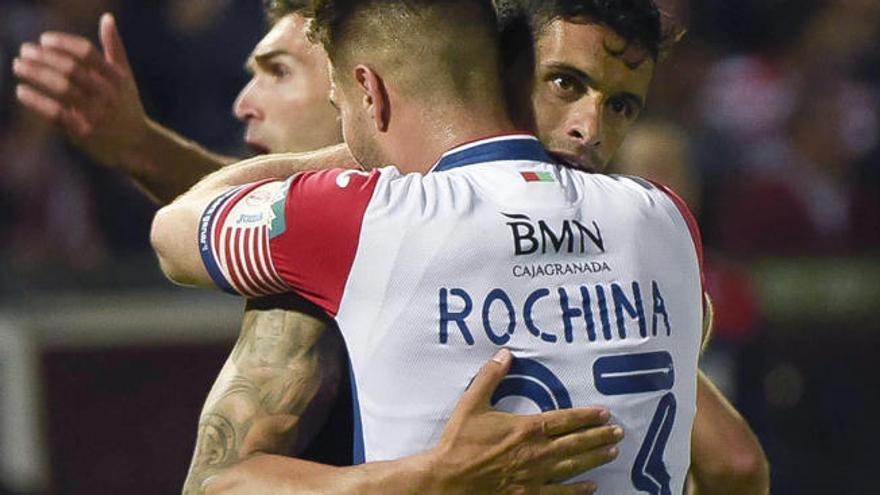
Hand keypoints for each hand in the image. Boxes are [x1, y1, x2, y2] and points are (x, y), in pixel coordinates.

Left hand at [13, 13, 149, 169]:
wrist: (137, 147)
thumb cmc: (127, 108)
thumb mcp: (125, 78)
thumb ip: (115, 48)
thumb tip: (107, 18)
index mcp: (116, 78)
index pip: (86, 53)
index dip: (63, 43)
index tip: (43, 40)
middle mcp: (107, 94)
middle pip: (71, 68)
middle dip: (43, 57)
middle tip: (24, 51)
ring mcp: (96, 114)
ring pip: (61, 88)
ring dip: (35, 74)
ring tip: (18, 66)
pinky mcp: (84, 132)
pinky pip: (56, 113)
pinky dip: (36, 101)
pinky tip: (21, 92)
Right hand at [427, 349, 623, 494]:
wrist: (448, 481)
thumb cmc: (459, 443)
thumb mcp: (472, 403)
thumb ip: (490, 377)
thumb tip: (504, 354)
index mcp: (526, 428)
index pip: (565, 419)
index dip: (586, 416)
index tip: (604, 413)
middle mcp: (537, 452)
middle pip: (576, 443)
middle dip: (599, 436)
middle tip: (618, 432)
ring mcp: (535, 476)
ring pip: (573, 466)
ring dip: (595, 458)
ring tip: (612, 451)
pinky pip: (560, 494)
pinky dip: (578, 491)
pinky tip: (592, 487)